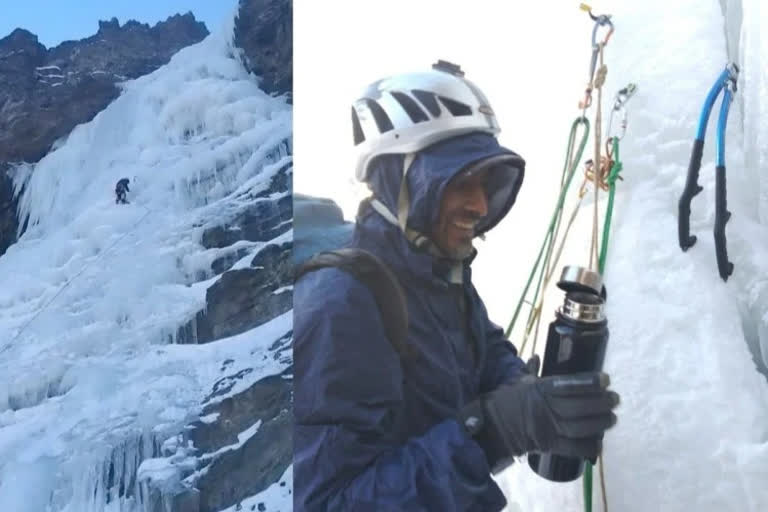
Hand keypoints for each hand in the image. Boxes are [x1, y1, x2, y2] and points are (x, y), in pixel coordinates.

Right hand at [461, 371, 618, 471]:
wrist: (492, 427)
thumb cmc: (506, 401)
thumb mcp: (518, 383)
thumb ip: (530, 371)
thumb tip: (536, 357)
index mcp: (539, 390)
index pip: (568, 385)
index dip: (589, 383)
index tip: (605, 379)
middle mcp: (545, 408)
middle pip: (578, 407)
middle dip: (600, 403)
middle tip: (615, 398)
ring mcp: (547, 428)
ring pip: (579, 427)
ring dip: (599, 422)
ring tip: (612, 417)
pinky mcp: (548, 446)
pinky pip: (572, 447)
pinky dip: (588, 446)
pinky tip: (600, 441)